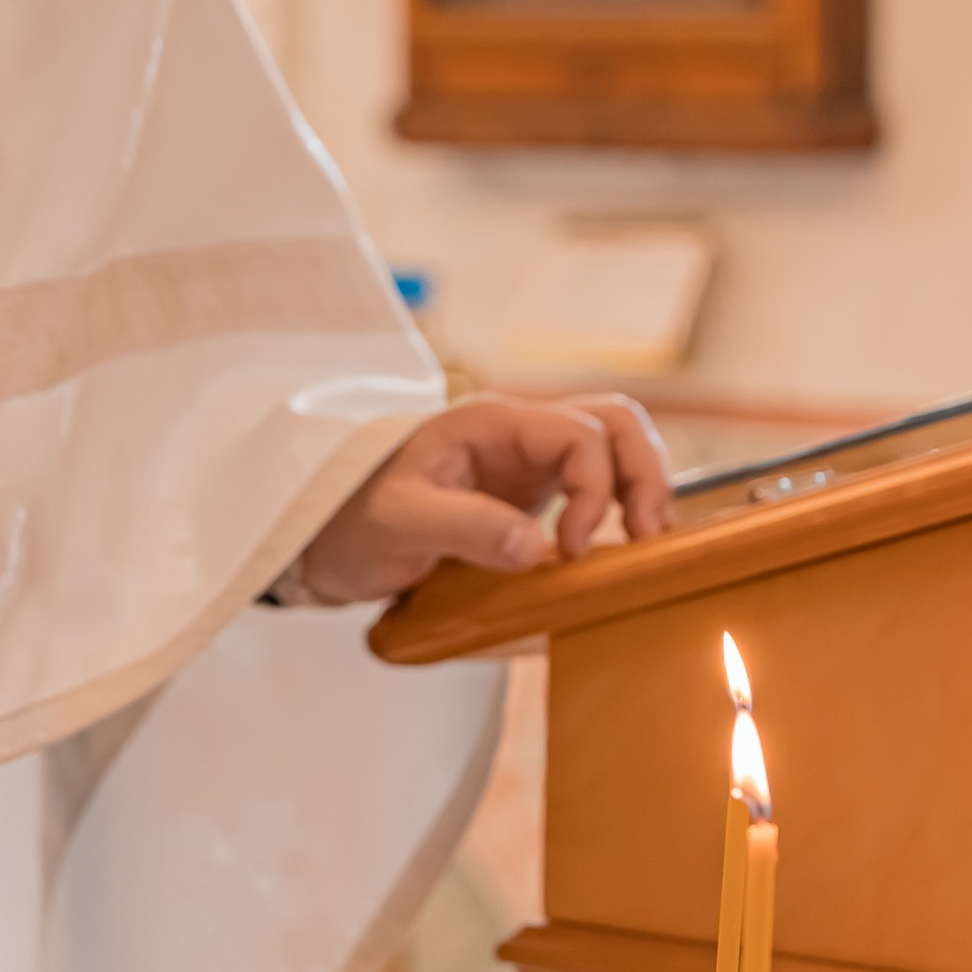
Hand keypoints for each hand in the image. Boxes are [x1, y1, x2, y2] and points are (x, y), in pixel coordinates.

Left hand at [294, 392, 673, 606]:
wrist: (324, 542)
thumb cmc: (351, 523)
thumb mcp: (398, 523)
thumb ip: (463, 526)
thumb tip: (537, 546)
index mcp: (489, 422)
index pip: (578, 433)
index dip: (595, 488)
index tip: (573, 549)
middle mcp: (516, 433)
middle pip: (613, 423)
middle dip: (644, 473)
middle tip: (648, 536)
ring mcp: (526, 462)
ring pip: (613, 447)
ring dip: (641, 485)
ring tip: (646, 540)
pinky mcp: (529, 495)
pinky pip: (594, 485)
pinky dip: (618, 507)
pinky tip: (616, 548)